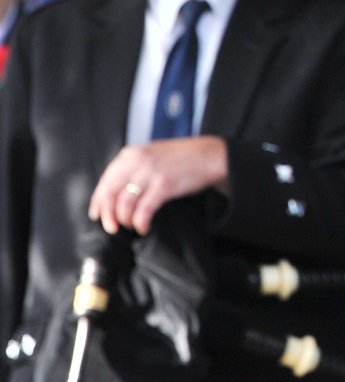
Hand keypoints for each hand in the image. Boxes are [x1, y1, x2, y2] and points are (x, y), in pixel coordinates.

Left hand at [88, 136, 229, 234]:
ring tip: (131, 225)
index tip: (97, 215)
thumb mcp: (150, 154)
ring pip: (124, 204)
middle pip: (110, 194)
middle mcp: (137, 162)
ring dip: (124, 220)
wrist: (209, 155)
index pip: (105, 181)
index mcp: (130, 154)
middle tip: (111, 227)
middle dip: (107, 215)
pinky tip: (144, 227)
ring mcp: (150, 173)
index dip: (98, 202)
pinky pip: (144, 210)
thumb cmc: (181, 157)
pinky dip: (140, 222)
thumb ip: (132, 167)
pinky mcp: (164, 185)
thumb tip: (114, 192)